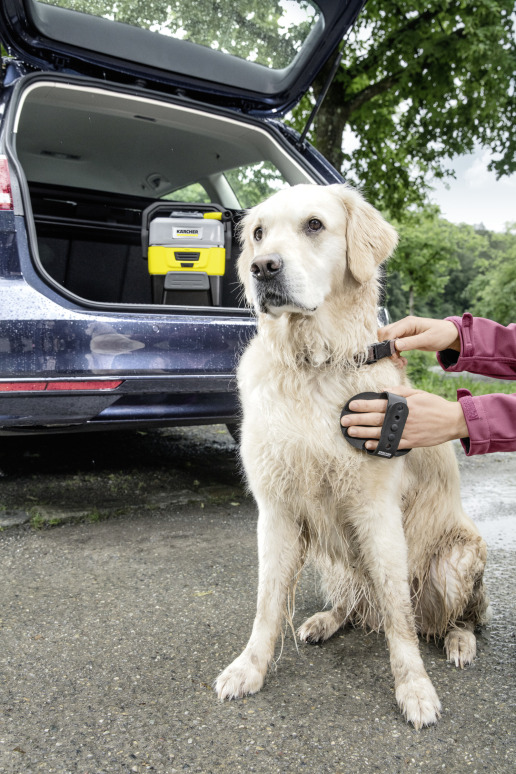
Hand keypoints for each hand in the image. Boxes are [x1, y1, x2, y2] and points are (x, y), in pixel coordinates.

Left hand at [340, 384, 468, 449]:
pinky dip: (379, 445)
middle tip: (344, 421)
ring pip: (380, 433)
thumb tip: (383, 390)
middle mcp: (402, 418)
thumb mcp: (418, 393)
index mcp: (403, 404)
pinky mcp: (410, 442)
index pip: (378, 404)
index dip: (363, 405)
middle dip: (358, 420)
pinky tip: (368, 445)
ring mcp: (405, 431)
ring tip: (351, 433)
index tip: (351, 405)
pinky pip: (391, 445)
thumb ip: (399, 391)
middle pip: (375, 419)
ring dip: (363, 433)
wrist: (452, 421)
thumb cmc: (434, 405)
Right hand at [377, 316, 459, 353]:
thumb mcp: (428, 339)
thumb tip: (395, 346)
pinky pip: (394, 345)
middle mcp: (403, 325)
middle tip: (396, 360)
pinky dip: (395, 354)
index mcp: (408, 323)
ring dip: (391, 353)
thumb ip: (411, 342)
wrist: (450, 335)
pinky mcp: (405, 338)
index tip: (393, 358)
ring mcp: (404, 331)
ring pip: (388, 341)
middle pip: (384, 335)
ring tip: (401, 363)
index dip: (388, 345)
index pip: (389, 332)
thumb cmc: (442, 334)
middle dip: (387, 349)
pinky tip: (403, 361)